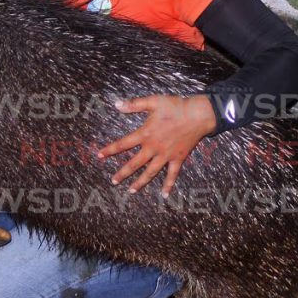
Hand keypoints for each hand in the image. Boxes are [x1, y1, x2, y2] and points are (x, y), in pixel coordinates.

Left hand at [97, 95, 216, 196]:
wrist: (198, 115)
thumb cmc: (175, 106)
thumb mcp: (153, 101)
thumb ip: (134, 104)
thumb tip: (116, 104)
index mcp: (145, 134)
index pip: (123, 144)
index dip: (110, 150)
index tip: (99, 155)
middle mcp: (153, 148)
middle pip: (134, 163)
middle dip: (122, 173)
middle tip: (113, 181)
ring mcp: (165, 155)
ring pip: (150, 172)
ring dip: (140, 182)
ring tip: (131, 191)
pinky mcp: (178, 158)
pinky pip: (172, 174)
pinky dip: (168, 185)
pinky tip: (164, 195)